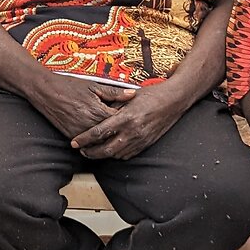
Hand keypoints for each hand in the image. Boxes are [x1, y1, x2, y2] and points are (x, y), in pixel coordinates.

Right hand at [29, 73, 135, 139]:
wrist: (45, 91)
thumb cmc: (69, 86)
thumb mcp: (93, 86)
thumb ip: (114, 93)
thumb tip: (133, 94)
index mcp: (97, 111)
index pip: (119, 120)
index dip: (126, 117)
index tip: (131, 114)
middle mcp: (89, 124)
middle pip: (111, 133)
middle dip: (119, 129)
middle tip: (126, 125)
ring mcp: (80, 132)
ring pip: (100, 141)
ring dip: (107, 137)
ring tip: (114, 132)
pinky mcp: (71, 136)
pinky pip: (88, 143)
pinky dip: (94, 140)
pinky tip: (99, 135)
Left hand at [70, 81, 191, 159]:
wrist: (174, 100)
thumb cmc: (151, 94)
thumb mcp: (129, 96)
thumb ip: (113, 105)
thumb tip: (97, 112)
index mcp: (126, 117)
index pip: (100, 132)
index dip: (85, 139)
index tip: (74, 142)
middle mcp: (133, 131)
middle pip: (106, 149)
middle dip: (91, 152)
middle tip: (81, 150)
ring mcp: (141, 140)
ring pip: (116, 154)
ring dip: (103, 155)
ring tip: (92, 151)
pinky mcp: (147, 144)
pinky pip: (128, 155)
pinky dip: (116, 154)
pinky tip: (111, 150)